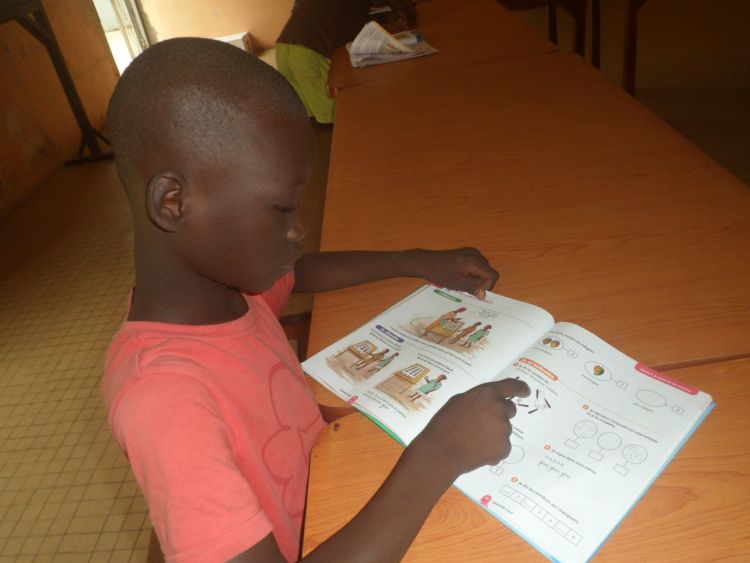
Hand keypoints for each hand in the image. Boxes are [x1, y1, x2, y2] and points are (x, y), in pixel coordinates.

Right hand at [408, 378, 529, 479]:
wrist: (441, 451)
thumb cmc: (445, 424)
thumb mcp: (458, 401)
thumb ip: (478, 399)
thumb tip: (488, 402)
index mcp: (487, 393)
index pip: (511, 386)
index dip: (520, 388)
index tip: (525, 391)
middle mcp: (499, 408)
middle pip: (510, 409)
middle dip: (500, 415)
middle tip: (482, 424)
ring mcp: (503, 429)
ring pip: (504, 429)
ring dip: (494, 433)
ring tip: (474, 440)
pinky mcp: (504, 448)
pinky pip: (502, 446)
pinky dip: (493, 449)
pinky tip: (477, 450)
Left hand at [409, 248, 498, 298]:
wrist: (426, 262)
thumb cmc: (440, 273)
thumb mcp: (457, 283)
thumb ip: (472, 288)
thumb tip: (484, 295)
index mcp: (474, 261)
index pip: (493, 275)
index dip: (487, 285)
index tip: (475, 290)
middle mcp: (475, 254)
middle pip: (489, 271)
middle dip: (481, 281)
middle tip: (467, 285)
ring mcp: (471, 251)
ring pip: (483, 268)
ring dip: (477, 277)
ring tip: (463, 280)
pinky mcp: (467, 252)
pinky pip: (477, 263)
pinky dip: (473, 271)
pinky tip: (462, 274)